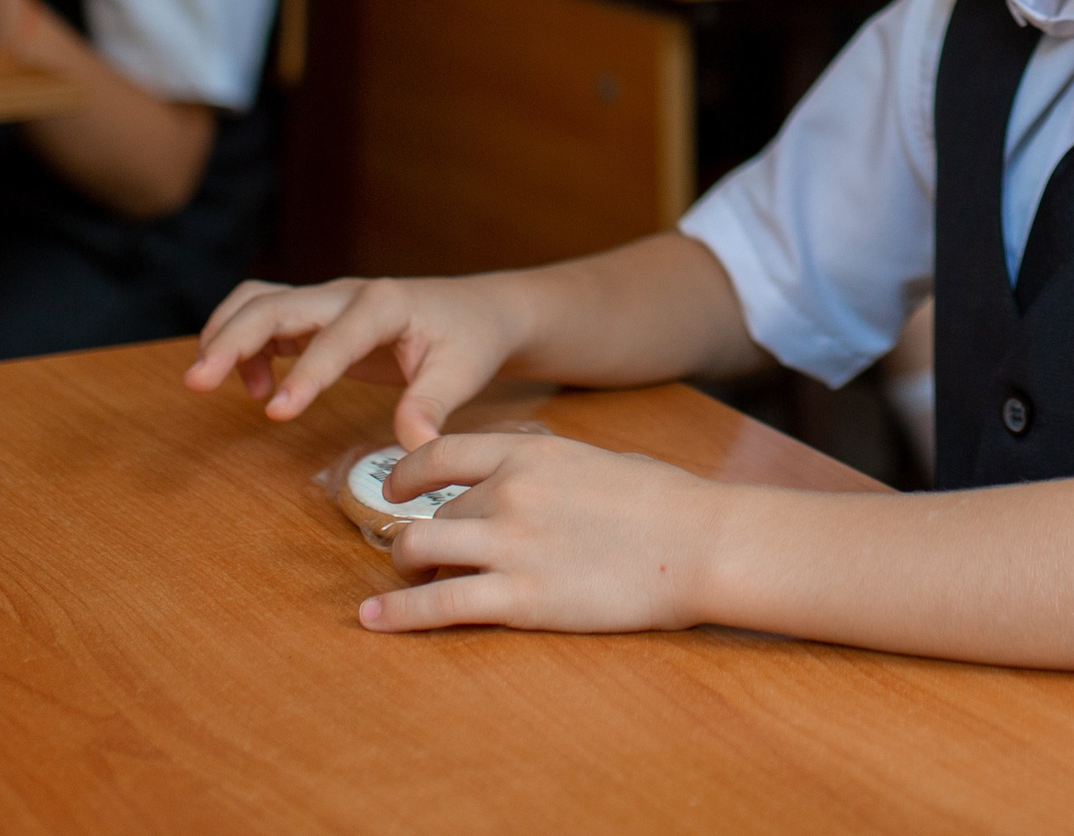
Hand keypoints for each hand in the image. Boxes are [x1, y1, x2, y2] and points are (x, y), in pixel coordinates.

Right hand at [186, 275, 521, 448]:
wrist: (476, 312)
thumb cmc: (469, 340)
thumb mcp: (461, 372)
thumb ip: (432, 406)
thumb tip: (414, 447)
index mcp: (386, 304)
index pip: (337, 336)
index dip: (306, 372)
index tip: (275, 412)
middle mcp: (348, 295)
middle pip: (275, 303)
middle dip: (232, 338)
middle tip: (195, 382)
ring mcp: (328, 303)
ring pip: (260, 302)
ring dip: (225, 334)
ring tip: (204, 382)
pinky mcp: (316, 318)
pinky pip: (266, 320)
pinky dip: (245, 348)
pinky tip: (258, 392)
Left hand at [362, 431, 721, 634]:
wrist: (701, 543)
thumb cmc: (664, 503)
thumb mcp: (597, 462)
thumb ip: (549, 469)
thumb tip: (528, 481)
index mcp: (530, 451)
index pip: (441, 452)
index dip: (406, 472)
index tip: (395, 487)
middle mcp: (509, 491)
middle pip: (432, 513)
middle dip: (421, 536)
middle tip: (422, 557)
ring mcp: (511, 545)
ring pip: (419, 550)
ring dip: (405, 567)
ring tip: (405, 582)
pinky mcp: (520, 599)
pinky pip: (439, 604)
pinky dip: (398, 614)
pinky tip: (372, 621)